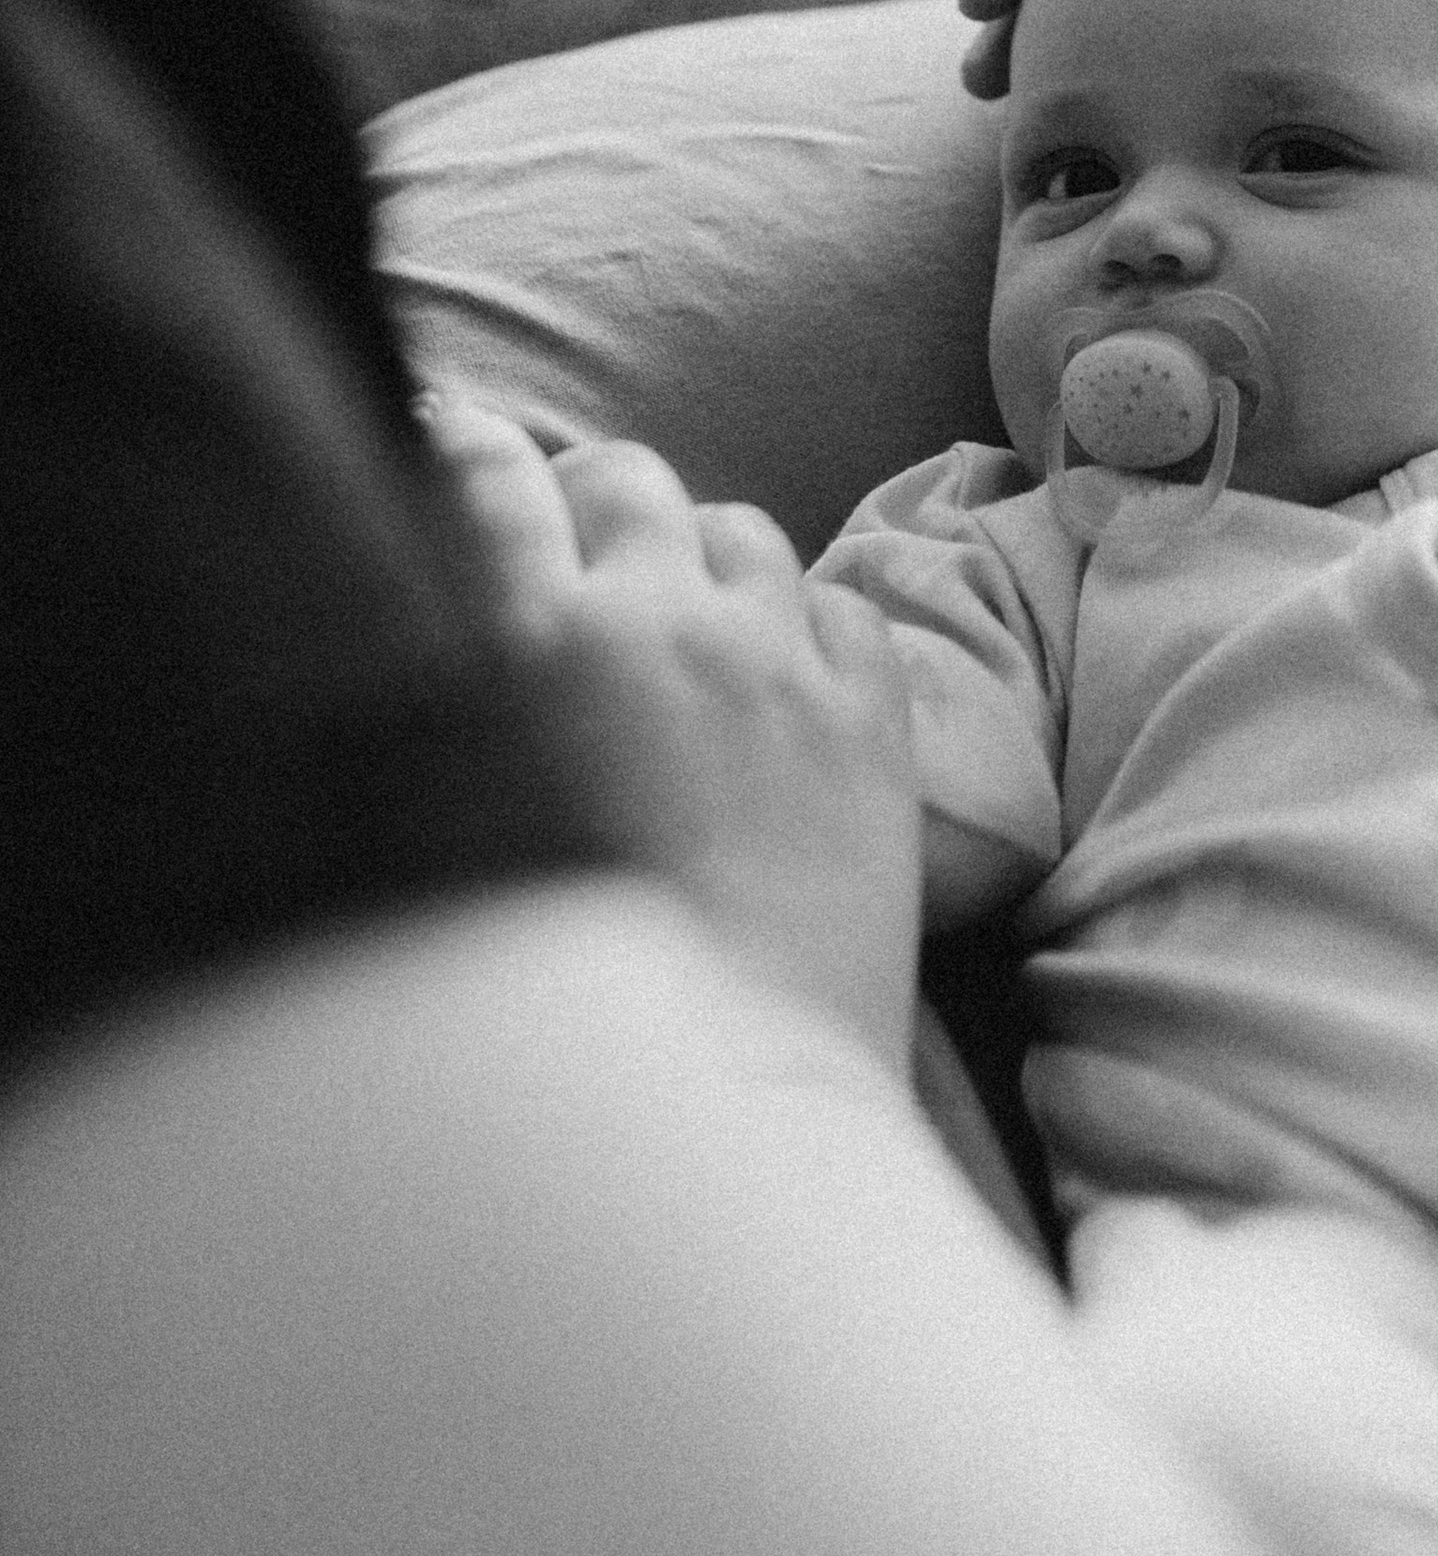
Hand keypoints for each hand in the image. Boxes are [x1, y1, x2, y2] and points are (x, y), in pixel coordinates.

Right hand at [422, 399, 921, 1065]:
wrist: (718, 1110)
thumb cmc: (555, 1011)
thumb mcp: (455, 839)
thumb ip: (446, 720)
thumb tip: (448, 655)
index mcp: (526, 652)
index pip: (485, 484)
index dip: (470, 452)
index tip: (465, 445)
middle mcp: (654, 625)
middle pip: (627, 479)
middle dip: (601, 501)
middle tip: (591, 553)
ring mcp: (776, 660)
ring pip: (742, 527)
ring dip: (707, 558)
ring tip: (693, 622)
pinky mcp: (873, 713)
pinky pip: (846, 599)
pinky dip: (812, 621)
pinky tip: (789, 678)